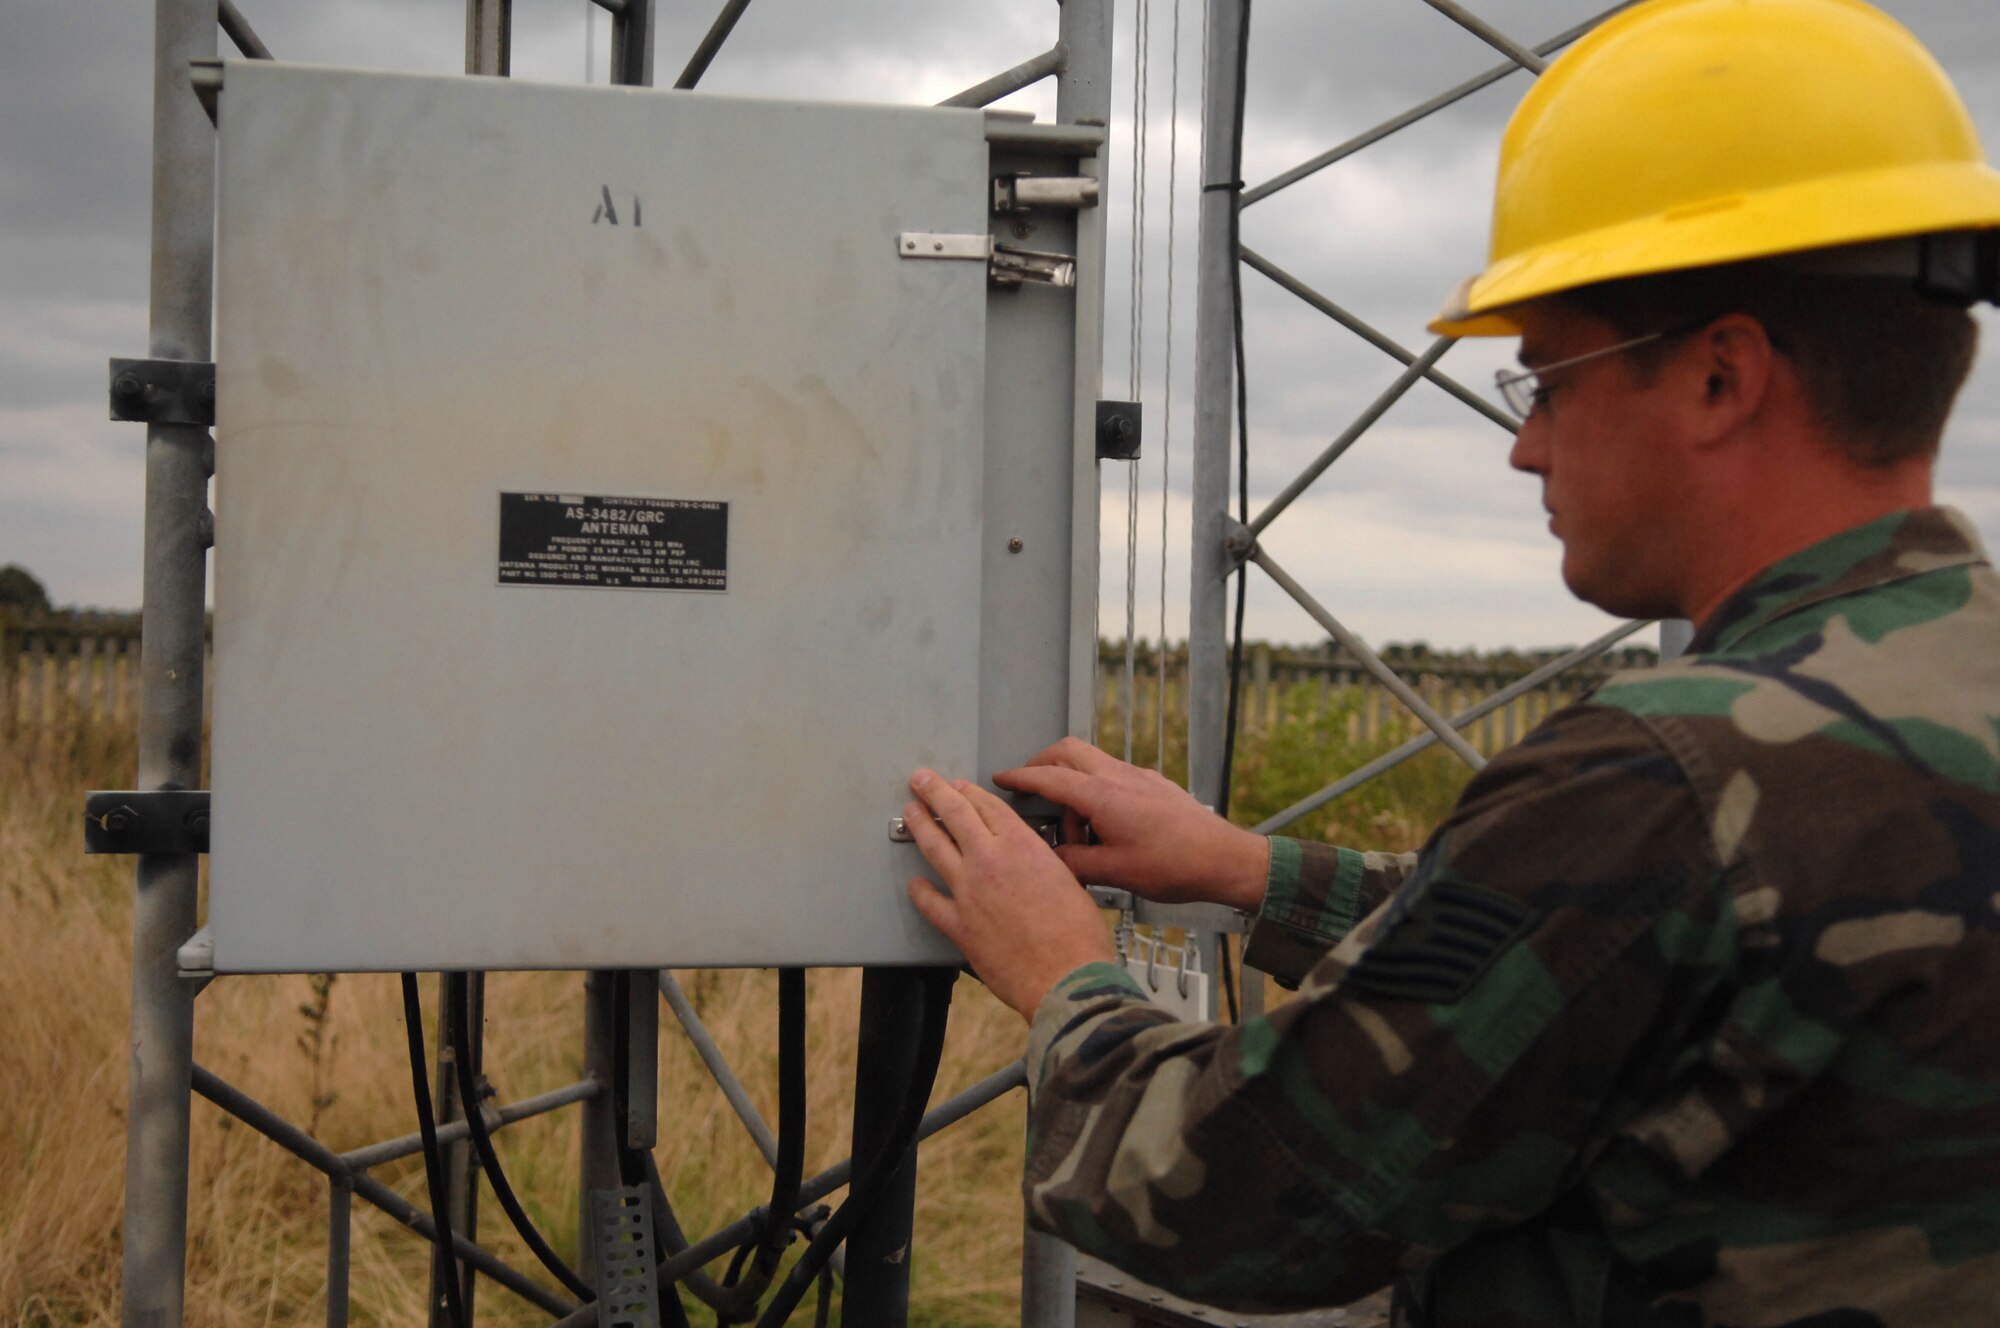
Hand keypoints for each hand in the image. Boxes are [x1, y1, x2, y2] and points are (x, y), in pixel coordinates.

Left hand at [903, 770, 1114, 1019]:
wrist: (1066, 976)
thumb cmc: (1077, 936)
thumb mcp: (1070, 880)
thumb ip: (1044, 865)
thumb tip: (1035, 864)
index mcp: (1022, 846)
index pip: (988, 806)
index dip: (970, 792)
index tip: (960, 786)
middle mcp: (990, 861)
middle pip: (955, 814)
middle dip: (934, 792)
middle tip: (922, 780)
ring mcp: (969, 891)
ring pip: (935, 848)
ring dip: (919, 827)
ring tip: (911, 813)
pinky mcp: (959, 924)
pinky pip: (930, 903)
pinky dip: (920, 893)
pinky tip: (915, 885)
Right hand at [994, 737, 1270, 911]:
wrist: (1223, 858)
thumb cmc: (1175, 865)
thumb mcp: (1114, 872)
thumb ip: (1075, 862)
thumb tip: (1053, 859)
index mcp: (1102, 796)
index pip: (1048, 777)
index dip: (1020, 777)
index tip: (1001, 778)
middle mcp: (1118, 776)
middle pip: (1068, 751)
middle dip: (1042, 763)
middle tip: (1030, 786)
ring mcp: (1139, 776)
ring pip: (1092, 760)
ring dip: (1074, 780)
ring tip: (1077, 827)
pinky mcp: (1154, 783)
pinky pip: (1115, 774)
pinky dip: (1098, 788)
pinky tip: (1105, 824)